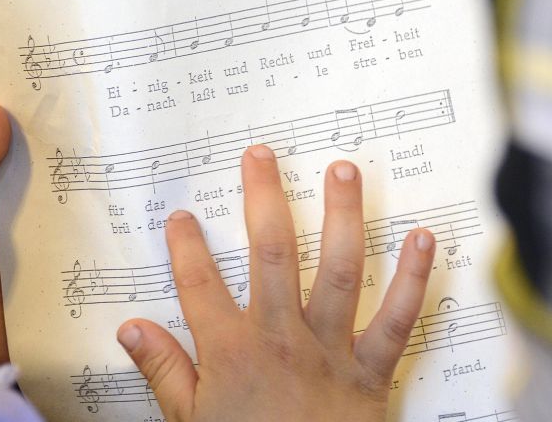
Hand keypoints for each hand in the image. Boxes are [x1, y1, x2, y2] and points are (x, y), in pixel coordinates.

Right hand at [117, 145, 435, 420]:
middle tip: (261, 155)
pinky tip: (421, 238)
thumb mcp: (190, 420)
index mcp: (230, 350)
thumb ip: (163, 371)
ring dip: (341, 216)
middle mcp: (280, 337)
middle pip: (270, 253)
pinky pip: (396, 321)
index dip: (186, 245)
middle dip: (263, 198)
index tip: (181, 216)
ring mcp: (329, 349)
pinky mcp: (371, 370)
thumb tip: (130, 329)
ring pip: (337, 270)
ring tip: (343, 170)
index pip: (199, 283)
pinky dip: (412, 280)